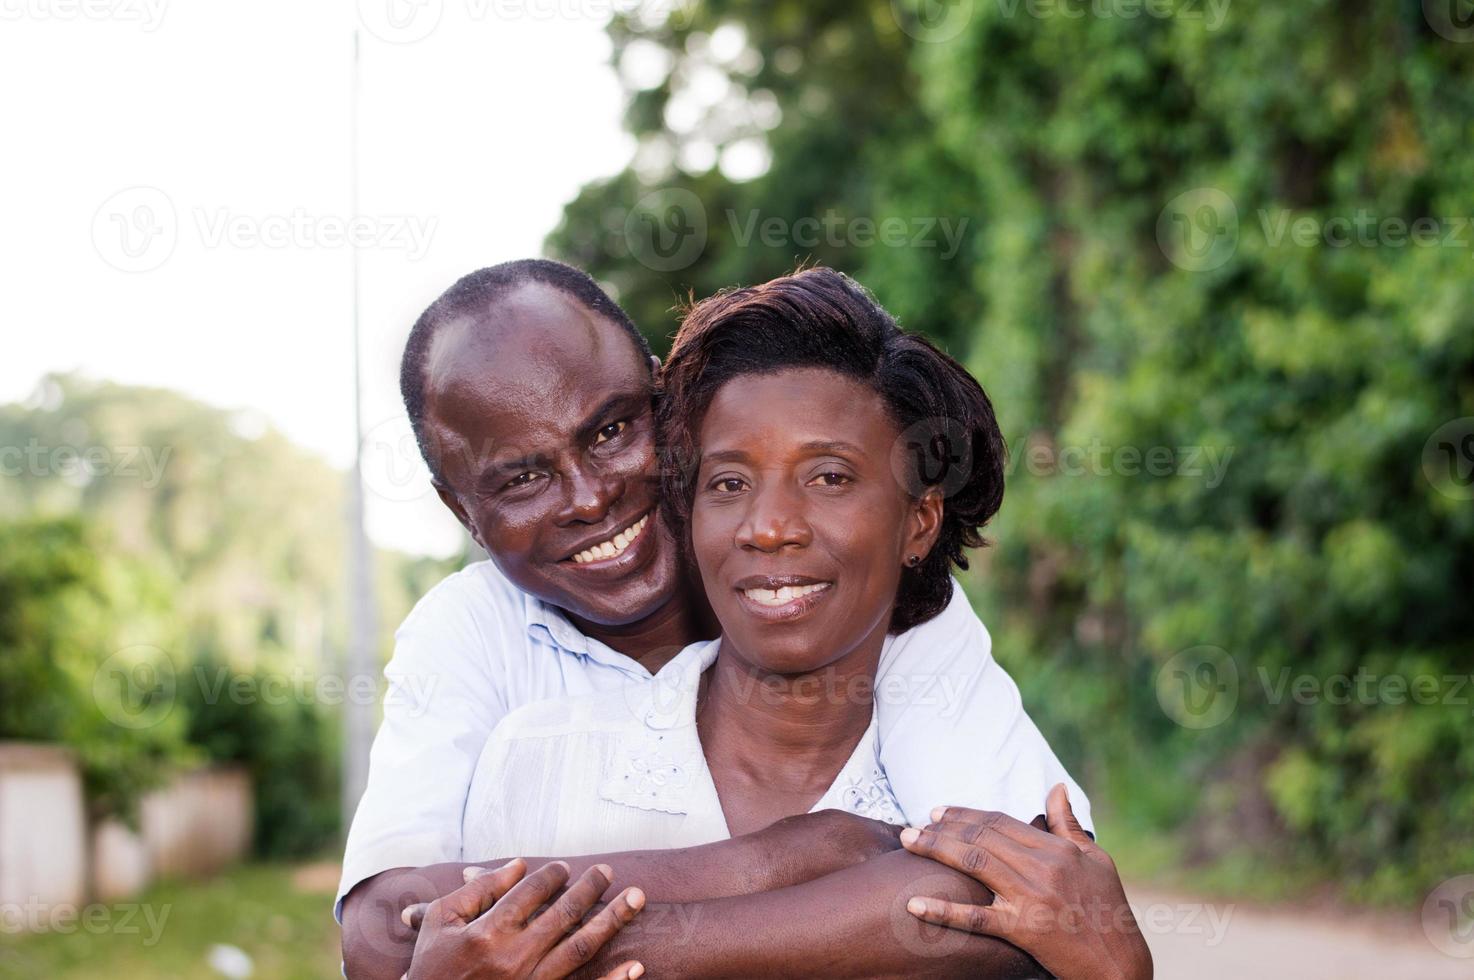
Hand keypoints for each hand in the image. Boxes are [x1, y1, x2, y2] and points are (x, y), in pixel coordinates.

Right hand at [401, 858, 645, 979]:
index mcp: (487, 934)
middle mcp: (513, 958)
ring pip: (580, 947)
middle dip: (591, 889)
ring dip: (613, 920)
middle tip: (608, 872)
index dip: (551, 876)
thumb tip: (517, 866)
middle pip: (563, 914)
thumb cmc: (431, 969)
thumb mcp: (439, 923)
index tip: (566, 867)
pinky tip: (636, 967)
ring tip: (637, 899)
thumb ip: (477, 891)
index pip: (530, 893)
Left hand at [899, 784, 1151, 979]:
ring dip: (936, 848)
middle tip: (915, 825)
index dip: (967, 814)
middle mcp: (1042, 868)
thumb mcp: (1095, 859)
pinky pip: (975, 917)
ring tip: (908, 841)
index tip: (940, 812)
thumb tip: (1056, 788)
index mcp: (1057, 849)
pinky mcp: (1023, 930)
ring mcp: (1031, 898)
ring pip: (974, 863)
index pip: (1001, 822)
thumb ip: (1068, 825)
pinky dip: (942, 910)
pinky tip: (914, 903)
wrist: (1119, 962)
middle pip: (982, 837)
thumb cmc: (1109, 909)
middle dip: (943, 828)